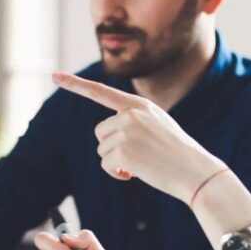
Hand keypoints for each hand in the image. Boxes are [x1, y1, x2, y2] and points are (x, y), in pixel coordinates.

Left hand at [52, 72, 223, 200]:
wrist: (195, 171)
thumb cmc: (178, 153)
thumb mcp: (158, 125)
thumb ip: (134, 120)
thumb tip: (106, 134)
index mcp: (139, 104)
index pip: (101, 92)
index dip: (76, 85)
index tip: (55, 76)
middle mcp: (130, 113)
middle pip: (100, 132)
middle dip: (113, 147)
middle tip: (139, 156)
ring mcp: (126, 130)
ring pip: (102, 149)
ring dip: (116, 161)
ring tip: (142, 164)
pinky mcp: (122, 150)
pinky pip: (106, 164)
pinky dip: (117, 173)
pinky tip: (136, 173)